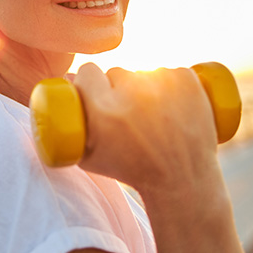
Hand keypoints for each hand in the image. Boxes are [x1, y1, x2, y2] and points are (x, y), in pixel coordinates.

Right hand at [73, 63, 218, 195]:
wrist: (183, 180)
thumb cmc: (130, 170)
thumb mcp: (88, 156)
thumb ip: (70, 121)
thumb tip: (66, 79)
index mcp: (104, 109)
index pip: (87, 71)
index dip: (90, 82)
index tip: (98, 94)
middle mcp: (132, 92)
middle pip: (116, 72)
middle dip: (119, 89)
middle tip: (129, 113)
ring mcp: (162, 83)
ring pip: (143, 72)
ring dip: (145, 87)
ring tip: (155, 116)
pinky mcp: (187, 80)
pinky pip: (170, 71)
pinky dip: (171, 85)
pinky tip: (174, 107)